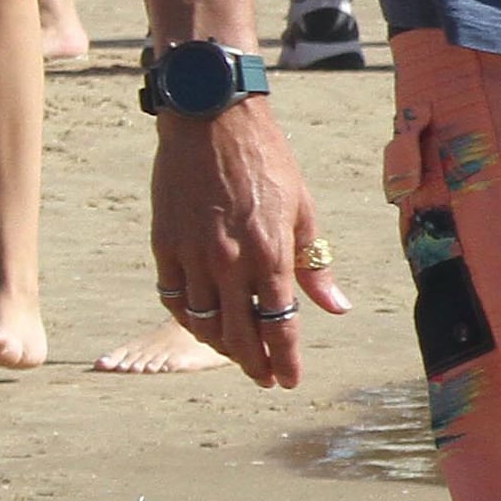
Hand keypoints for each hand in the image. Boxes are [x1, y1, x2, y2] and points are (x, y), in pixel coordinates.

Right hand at [149, 97, 352, 388]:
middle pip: (241, 333)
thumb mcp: (303, 209)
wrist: (211, 120)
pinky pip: (173, 298)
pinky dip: (188, 319)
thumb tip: (336, 308)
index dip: (285, 358)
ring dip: (221, 347)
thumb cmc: (267, 161)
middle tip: (265, 379)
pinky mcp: (165, 244)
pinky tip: (202, 324)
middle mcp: (231, 261)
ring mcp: (193, 255)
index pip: (281, 324)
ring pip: (204, 322)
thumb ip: (315, 264)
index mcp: (271, 253)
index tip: (288, 381)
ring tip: (237, 354)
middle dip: (255, 363)